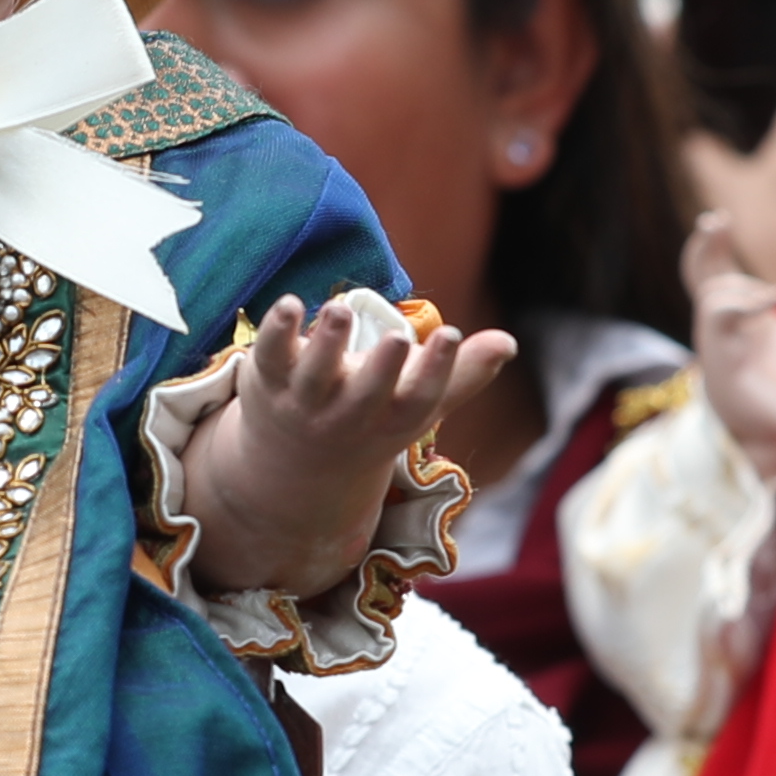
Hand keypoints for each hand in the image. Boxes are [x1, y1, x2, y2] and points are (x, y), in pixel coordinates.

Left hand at [182, 291, 514, 604]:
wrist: (292, 472)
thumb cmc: (369, 421)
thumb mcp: (414, 407)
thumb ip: (459, 374)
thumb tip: (508, 342)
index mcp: (390, 419)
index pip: (418, 400)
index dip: (437, 370)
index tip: (451, 335)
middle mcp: (348, 414)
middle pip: (367, 394)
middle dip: (383, 367)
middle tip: (401, 337)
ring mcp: (305, 400)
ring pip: (315, 375)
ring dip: (326, 343)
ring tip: (338, 310)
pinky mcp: (268, 380)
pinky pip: (269, 357)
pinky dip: (276, 332)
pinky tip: (287, 304)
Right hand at [686, 211, 775, 483]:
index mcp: (748, 321)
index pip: (719, 275)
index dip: (712, 247)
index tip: (718, 220)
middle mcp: (729, 330)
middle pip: (704, 278)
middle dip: (706, 247)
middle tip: (716, 220)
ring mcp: (723, 345)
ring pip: (714, 295)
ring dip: (743, 284)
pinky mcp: (724, 361)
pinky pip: (721, 317)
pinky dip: (746, 302)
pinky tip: (775, 300)